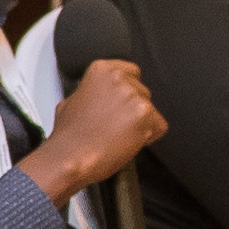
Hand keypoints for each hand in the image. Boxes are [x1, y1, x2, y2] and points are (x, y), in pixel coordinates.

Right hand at [27, 58, 165, 190]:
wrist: (69, 158)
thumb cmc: (68, 136)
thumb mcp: (70, 101)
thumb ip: (91, 92)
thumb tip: (98, 96)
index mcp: (101, 70)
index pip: (131, 72)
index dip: (126, 92)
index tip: (119, 104)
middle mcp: (119, 78)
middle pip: (142, 92)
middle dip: (132, 109)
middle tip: (115, 125)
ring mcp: (134, 96)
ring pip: (151, 110)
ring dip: (140, 124)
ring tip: (118, 136)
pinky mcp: (145, 115)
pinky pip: (159, 126)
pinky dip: (149, 137)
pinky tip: (128, 142)